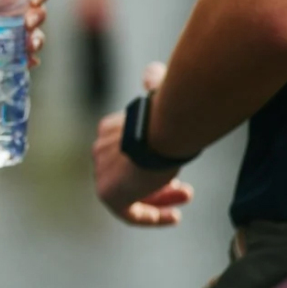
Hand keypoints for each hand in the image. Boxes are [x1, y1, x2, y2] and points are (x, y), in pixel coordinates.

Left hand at [0, 0, 49, 67]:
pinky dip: (24, 59)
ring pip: (32, 32)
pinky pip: (17, 52)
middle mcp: (11, 4)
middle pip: (37, 9)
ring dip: (35, 40)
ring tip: (30, 48)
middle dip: (38, 17)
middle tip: (28, 25)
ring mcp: (6, 25)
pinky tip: (27, 64)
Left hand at [92, 62, 194, 226]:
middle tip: (185, 189)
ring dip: (159, 198)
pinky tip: (172, 216)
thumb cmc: (167, 113)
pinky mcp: (108, 194)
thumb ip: (155, 85)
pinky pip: (127, 212)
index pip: (127, 151)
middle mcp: (101, 151)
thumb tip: (154, 71)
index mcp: (109, 129)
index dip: (152, 159)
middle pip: (129, 173)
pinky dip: (150, 215)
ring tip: (184, 198)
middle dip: (158, 181)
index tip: (175, 167)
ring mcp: (102, 173)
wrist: (159, 131)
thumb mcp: (160, 95)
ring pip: (130, 193)